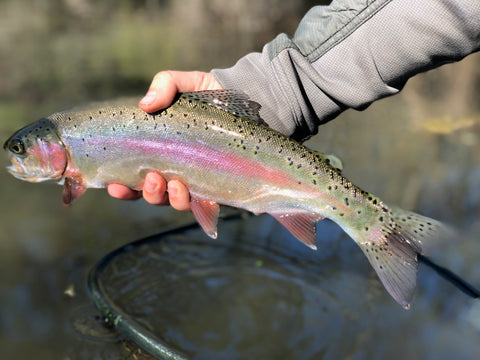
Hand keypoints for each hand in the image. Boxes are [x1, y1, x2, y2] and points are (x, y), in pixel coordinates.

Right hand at [107, 71, 221, 209]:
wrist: (251, 100)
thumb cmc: (213, 95)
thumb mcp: (187, 83)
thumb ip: (165, 85)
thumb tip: (145, 105)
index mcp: (162, 153)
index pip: (136, 177)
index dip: (123, 187)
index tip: (115, 185)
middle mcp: (178, 171)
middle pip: (156, 195)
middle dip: (149, 193)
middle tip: (152, 179)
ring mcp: (200, 181)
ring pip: (179, 203)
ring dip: (172, 199)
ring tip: (175, 184)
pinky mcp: (223, 187)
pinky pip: (208, 205)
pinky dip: (200, 205)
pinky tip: (199, 195)